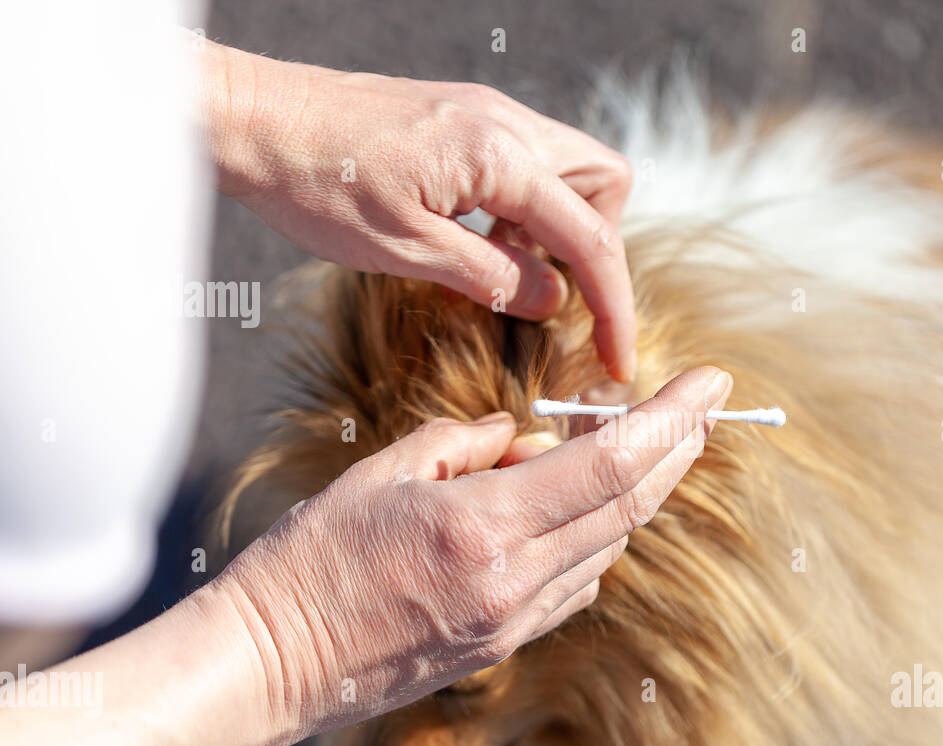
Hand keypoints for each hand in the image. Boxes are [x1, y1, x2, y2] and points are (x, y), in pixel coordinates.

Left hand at [201, 40, 637, 380]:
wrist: (250, 118)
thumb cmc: (314, 183)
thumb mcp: (406, 252)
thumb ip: (493, 277)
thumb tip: (554, 302)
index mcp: (500, 156)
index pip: (591, 239)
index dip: (614, 308)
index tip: (619, 361)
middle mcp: (506, 122)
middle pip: (604, 184)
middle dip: (598, 246)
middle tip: (556, 293)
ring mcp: (486, 113)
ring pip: (569, 171)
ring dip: (559, 228)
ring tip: (508, 268)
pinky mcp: (463, 118)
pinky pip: (526, 164)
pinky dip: (524, 208)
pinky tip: (480, 237)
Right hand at [215, 367, 731, 745]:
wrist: (270, 666)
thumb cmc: (309, 562)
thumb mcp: (381, 472)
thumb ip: (465, 443)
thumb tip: (521, 436)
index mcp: (482, 527)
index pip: (609, 465)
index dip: (672, 419)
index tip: (712, 382)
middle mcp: (514, 582)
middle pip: (629, 505)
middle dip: (678, 449)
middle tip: (706, 406)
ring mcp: (514, 622)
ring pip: (609, 543)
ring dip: (629, 490)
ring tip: (618, 443)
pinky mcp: (503, 645)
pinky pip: (577, 581)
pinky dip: (592, 536)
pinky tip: (571, 509)